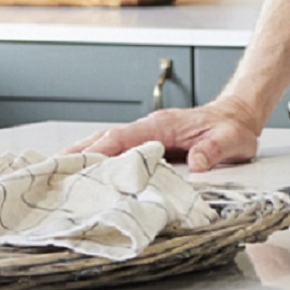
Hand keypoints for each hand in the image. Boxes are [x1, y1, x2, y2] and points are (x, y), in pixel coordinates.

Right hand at [74, 100, 262, 170]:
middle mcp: (149, 128)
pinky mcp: (149, 144)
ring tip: (57, 172)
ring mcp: (147, 135)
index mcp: (161, 125)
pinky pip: (118, 150)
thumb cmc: (232, 128)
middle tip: (51, 169)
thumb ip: (214, 149)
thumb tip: (198, 161)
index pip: (122, 138)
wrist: (238, 116)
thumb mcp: (231, 140)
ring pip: (108, 144)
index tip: (77, 163)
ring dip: (84, 156)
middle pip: (105, 138)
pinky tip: (86, 173)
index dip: (99, 150)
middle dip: (78, 152)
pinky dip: (99, 159)